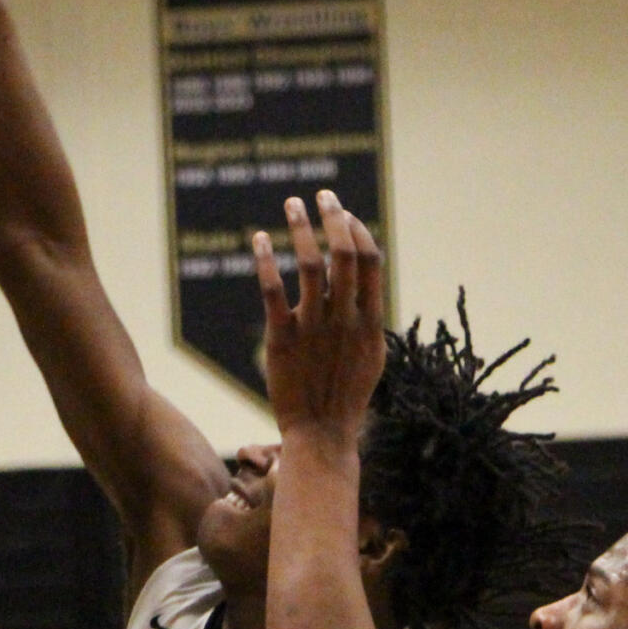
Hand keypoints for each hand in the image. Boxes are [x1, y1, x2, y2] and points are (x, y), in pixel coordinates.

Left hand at [252, 191, 385, 446]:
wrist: (322, 434)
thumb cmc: (346, 395)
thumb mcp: (371, 355)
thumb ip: (367, 316)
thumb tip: (363, 282)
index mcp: (370, 320)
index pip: (371, 261)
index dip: (358, 231)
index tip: (346, 213)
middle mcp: (344, 318)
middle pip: (343, 253)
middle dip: (334, 217)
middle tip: (323, 194)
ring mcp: (313, 328)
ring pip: (309, 264)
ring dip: (300, 227)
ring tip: (292, 204)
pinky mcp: (282, 339)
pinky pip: (272, 290)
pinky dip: (264, 260)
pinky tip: (257, 239)